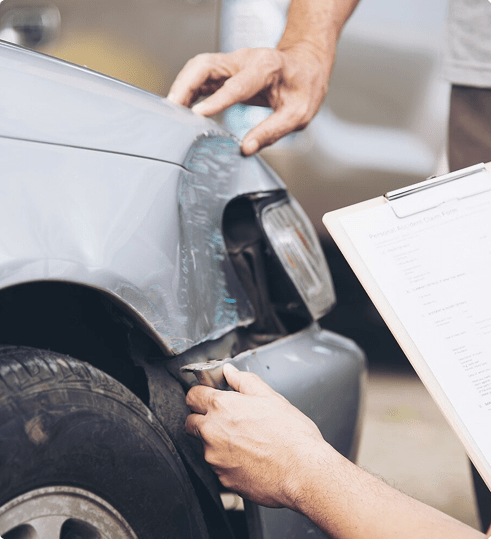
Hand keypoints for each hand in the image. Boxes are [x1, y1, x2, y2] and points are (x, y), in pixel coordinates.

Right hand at [168, 44, 330, 154]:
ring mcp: (231, 63)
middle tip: (172, 112)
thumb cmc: (303, 87)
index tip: (198, 115)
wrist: (304, 66)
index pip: (236, 85)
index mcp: (265, 68)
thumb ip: (272, 131)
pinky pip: (199, 76)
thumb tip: (247, 149)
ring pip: (197, 68)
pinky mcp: (224, 70)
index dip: (216, 100)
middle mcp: (244, 60)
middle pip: (205, 66)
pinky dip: (186, 90)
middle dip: (185, 86)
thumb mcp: (298, 114)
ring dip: (180, 87)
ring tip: (170, 113)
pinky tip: (179, 108)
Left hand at [185, 364, 325, 508]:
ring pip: (205, 446)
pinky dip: (228, 462)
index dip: (201, 394)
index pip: (193, 395)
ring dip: (217, 442)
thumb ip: (244, 381)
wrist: (303, 471)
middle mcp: (212, 433)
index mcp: (222, 407)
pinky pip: (218, 467)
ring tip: (246, 441)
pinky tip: (249, 458)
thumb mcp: (270, 397)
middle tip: (225, 419)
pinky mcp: (223, 479)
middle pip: (191, 422)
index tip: (208, 397)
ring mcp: (215, 458)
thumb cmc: (291, 434)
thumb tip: (230, 372)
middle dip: (202, 419)